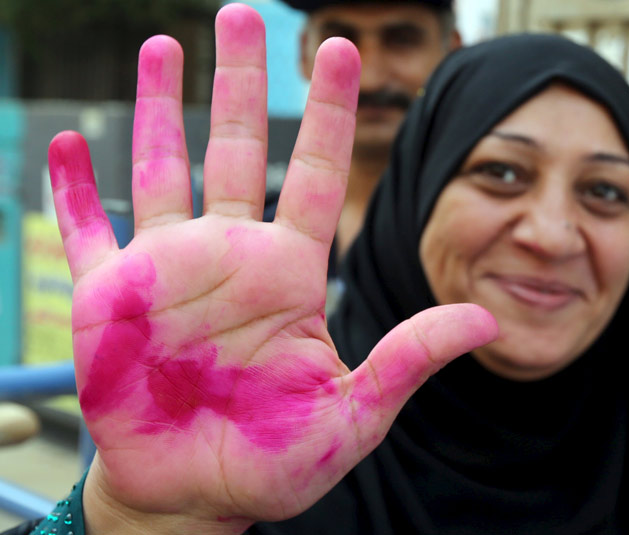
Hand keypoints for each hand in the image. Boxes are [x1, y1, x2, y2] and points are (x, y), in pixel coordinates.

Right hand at [49, 4, 496, 532]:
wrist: (196, 496)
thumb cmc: (273, 464)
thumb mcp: (354, 416)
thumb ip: (410, 360)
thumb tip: (487, 322)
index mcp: (288, 274)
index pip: (313, 172)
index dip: (327, 111)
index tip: (338, 48)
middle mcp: (229, 257)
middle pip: (238, 148)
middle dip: (241, 81)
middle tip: (244, 13)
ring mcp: (165, 271)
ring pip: (163, 169)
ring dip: (161, 107)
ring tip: (165, 46)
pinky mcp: (107, 299)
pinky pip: (84, 231)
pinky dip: (73, 190)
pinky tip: (66, 143)